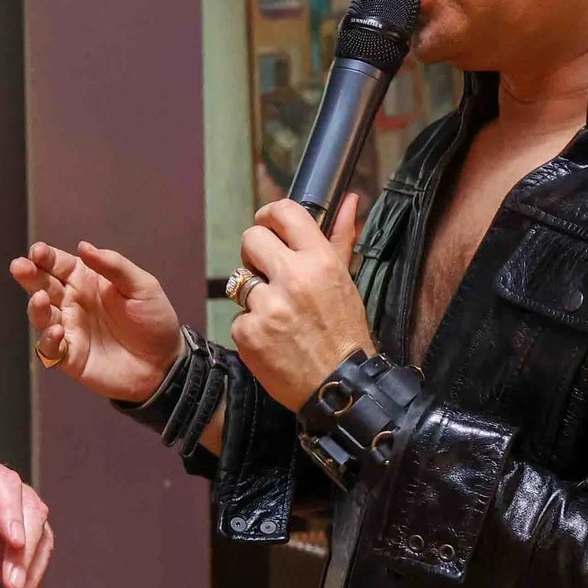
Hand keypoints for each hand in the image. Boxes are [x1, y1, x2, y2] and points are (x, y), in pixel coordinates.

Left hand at [0, 455, 53, 587]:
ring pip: (40, 540)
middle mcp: (5, 490)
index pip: (3, 484)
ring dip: (30, 575)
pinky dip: (28, 587)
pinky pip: (36, 562)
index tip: (14, 543)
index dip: (11, 512)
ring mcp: (19, 515)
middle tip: (11, 586)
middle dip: (24, 552)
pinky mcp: (25, 542)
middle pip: (31, 512)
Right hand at [10, 241, 184, 402]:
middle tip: (20, 267)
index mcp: (87, 281)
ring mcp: (69, 330)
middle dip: (29, 276)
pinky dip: (48, 340)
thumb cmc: (154, 320)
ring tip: (41, 299)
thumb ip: (114, 266)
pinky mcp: (70, 357)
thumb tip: (83, 246)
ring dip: (36, 307)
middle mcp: (73, 303)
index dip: (46, 257)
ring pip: (41, 316)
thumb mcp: (142, 287)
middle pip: (42, 286)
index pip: (59, 264)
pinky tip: (58, 331)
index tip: (38, 252)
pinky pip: (50, 349)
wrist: (165, 363)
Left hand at [231, 195, 374, 410]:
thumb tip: (350, 200)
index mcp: (319, 261)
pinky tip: (272, 339)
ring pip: (240, 279)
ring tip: (278, 313)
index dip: (269, 215)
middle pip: (251, 238)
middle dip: (256, 254)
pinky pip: (238, 316)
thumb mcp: (346, 282)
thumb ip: (340, 238)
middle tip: (270, 274)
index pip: (284, 212)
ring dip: (254, 294)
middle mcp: (292, 278)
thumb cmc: (344, 332)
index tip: (268, 226)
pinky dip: (250, 327)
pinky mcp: (247, 333)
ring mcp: (267, 306)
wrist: (339, 387)